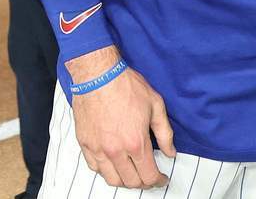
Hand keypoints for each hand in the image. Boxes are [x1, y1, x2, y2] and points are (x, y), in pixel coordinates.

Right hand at [65, 47, 174, 188]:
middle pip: (131, 182)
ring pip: (112, 179)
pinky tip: (113, 162)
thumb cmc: (126, 85)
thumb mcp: (155, 105)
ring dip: (124, 180)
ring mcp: (98, 149)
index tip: (161, 178)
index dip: (158, 181)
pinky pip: (94, 168)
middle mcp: (116, 151)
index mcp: (136, 142)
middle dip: (143, 182)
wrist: (98, 74)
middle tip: (148, 174)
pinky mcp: (85, 143)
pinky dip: (105, 170)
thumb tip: (170, 152)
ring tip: (131, 171)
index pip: (149, 176)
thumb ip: (165, 133)